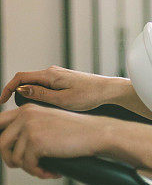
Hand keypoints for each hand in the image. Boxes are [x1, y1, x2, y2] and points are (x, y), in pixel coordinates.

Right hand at [0, 66, 116, 111]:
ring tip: (25, 112)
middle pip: (26, 80)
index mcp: (50, 75)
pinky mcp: (62, 80)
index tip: (1, 102)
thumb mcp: (62, 100)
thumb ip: (41, 94)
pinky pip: (43, 86)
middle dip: (15, 93)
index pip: (21, 77)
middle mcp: (52, 72)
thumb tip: (21, 89)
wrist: (108, 91)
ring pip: (35, 84)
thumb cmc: (89, 96)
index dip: (8, 89)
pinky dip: (36, 95)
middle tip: (12, 111)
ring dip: (26, 95)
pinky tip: (39, 108)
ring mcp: (57, 75)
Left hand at [0, 103, 108, 178]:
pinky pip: (28, 166)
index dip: (0, 141)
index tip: (7, 152)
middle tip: (28, 165)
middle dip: (12, 160)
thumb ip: (28, 128)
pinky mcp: (36, 141)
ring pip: (14, 158)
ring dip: (30, 168)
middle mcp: (26, 115)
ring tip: (45, 169)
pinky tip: (52, 171)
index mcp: (27, 108)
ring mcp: (30, 127)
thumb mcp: (48, 122)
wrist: (95, 133)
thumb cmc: (75, 131)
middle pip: (1, 143)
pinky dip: (39, 172)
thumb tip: (7, 148)